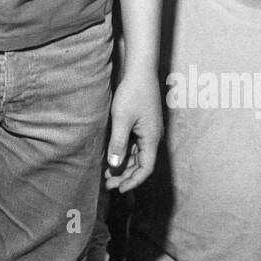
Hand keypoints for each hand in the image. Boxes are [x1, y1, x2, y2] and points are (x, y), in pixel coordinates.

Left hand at [105, 68, 161, 192]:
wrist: (140, 71)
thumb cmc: (132, 93)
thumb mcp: (122, 119)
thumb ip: (118, 143)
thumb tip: (115, 165)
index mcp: (152, 139)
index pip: (145, 169)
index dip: (133, 181)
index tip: (119, 189)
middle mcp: (153, 137)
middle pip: (142, 164)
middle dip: (126, 176)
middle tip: (108, 184)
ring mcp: (148, 131)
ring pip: (137, 155)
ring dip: (124, 166)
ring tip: (107, 174)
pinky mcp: (142, 124)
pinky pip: (135, 145)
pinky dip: (125, 153)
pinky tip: (112, 156)